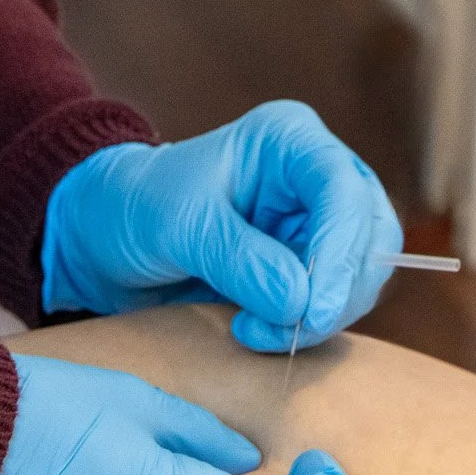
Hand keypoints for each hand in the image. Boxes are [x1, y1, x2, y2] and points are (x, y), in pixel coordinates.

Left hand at [41, 100, 403, 350]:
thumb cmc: (137, 208)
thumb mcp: (181, 227)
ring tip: (256, 332)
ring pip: (361, 274)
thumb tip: (300, 303)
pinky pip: (336, 299)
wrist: (106, 237)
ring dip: (321, 315)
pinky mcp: (308, 263)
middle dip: (335, 291)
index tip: (311, 312)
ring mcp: (316, 221)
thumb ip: (243, 261)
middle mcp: (314, 176)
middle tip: (283, 333)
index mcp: (289, 141)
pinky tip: (260, 331)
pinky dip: (308, 325)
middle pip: (368, 236)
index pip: (344, 192)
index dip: (339, 254)